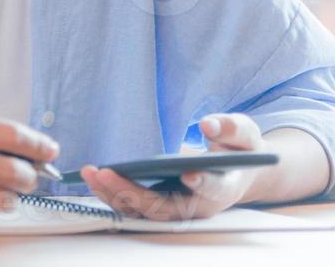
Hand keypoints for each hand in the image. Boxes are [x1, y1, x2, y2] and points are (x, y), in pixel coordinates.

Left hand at [81, 113, 264, 220]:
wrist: (233, 172)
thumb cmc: (238, 151)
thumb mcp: (244, 134)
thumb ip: (230, 129)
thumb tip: (208, 124)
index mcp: (224, 187)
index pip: (214, 189)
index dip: (203, 184)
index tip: (189, 173)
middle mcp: (198, 205)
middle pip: (165, 208)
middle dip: (133, 193)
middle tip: (106, 173)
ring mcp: (177, 209)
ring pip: (144, 211)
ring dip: (114, 195)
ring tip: (90, 173)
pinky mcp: (160, 205)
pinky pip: (134, 206)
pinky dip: (112, 195)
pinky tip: (93, 177)